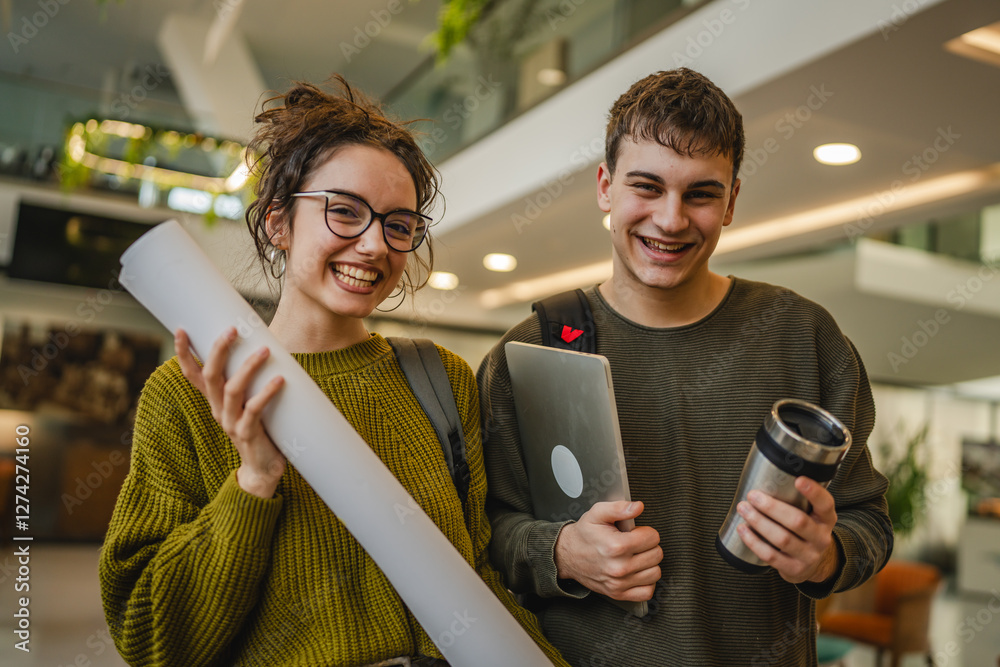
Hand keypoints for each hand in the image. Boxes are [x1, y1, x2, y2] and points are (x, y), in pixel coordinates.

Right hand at [175, 327, 286, 498]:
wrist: (262, 469)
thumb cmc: (260, 429)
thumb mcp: (249, 402)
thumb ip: (251, 381)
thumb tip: (267, 346)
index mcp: (215, 400)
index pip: (193, 374)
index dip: (185, 354)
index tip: (181, 329)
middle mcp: (218, 409)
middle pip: (211, 375)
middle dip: (218, 350)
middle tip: (232, 330)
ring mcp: (231, 422)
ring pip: (232, 390)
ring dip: (248, 368)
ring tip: (264, 350)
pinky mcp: (247, 434)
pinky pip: (254, 410)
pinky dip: (266, 393)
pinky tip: (280, 380)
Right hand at [554, 501, 661, 600]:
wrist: (567, 555)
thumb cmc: (584, 534)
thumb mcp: (597, 513)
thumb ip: (619, 508)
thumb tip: (638, 507)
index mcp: (616, 546)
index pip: (653, 538)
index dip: (646, 531)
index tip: (635, 532)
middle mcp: (619, 567)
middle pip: (656, 555)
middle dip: (648, 546)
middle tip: (634, 543)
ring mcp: (619, 583)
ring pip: (655, 573)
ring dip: (649, 564)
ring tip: (635, 556)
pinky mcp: (618, 594)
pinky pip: (647, 592)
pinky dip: (646, 582)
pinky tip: (636, 572)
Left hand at [736, 477, 839, 583]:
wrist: (813, 565)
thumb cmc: (804, 531)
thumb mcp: (810, 514)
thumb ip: (797, 498)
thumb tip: (767, 473)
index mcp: (826, 519)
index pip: (825, 504)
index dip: (814, 492)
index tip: (798, 479)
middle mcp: (821, 538)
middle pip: (798, 522)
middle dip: (772, 507)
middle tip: (753, 495)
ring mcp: (809, 556)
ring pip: (782, 539)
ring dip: (759, 522)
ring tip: (743, 508)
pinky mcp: (794, 569)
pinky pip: (771, 556)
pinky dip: (754, 541)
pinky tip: (742, 529)